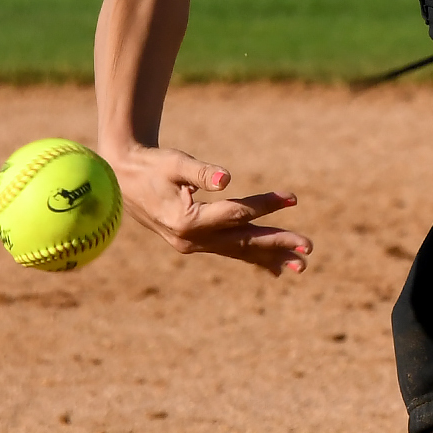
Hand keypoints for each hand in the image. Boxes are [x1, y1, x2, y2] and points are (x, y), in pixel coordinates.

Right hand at [104, 144, 311, 275]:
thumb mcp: (174, 163)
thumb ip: (200, 172)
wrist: (123, 179)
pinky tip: (276, 268)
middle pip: (242, 241)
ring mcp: (195, 245)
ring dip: (271, 257)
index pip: (235, 213)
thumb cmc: (151, 166)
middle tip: (309, 247)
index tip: (292, 198)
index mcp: (187, 220)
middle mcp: (193, 239)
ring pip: (239, 252)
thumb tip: (227, 178)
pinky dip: (254, 258)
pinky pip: (231, 252)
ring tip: (301, 266)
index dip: (265, 204)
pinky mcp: (198, 243)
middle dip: (277, 243)